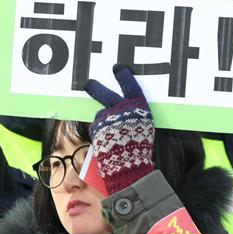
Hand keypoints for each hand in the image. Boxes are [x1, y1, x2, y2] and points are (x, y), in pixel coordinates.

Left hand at [84, 65, 154, 194]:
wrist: (128, 164)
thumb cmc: (140, 149)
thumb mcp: (144, 128)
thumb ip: (134, 117)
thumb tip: (126, 112)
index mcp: (137, 107)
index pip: (130, 85)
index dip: (124, 76)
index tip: (118, 69)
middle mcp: (121, 108)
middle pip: (104, 93)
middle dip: (95, 87)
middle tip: (88, 83)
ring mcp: (107, 117)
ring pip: (101, 116)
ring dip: (102, 123)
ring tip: (111, 136)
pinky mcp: (96, 127)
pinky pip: (97, 129)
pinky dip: (100, 134)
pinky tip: (107, 143)